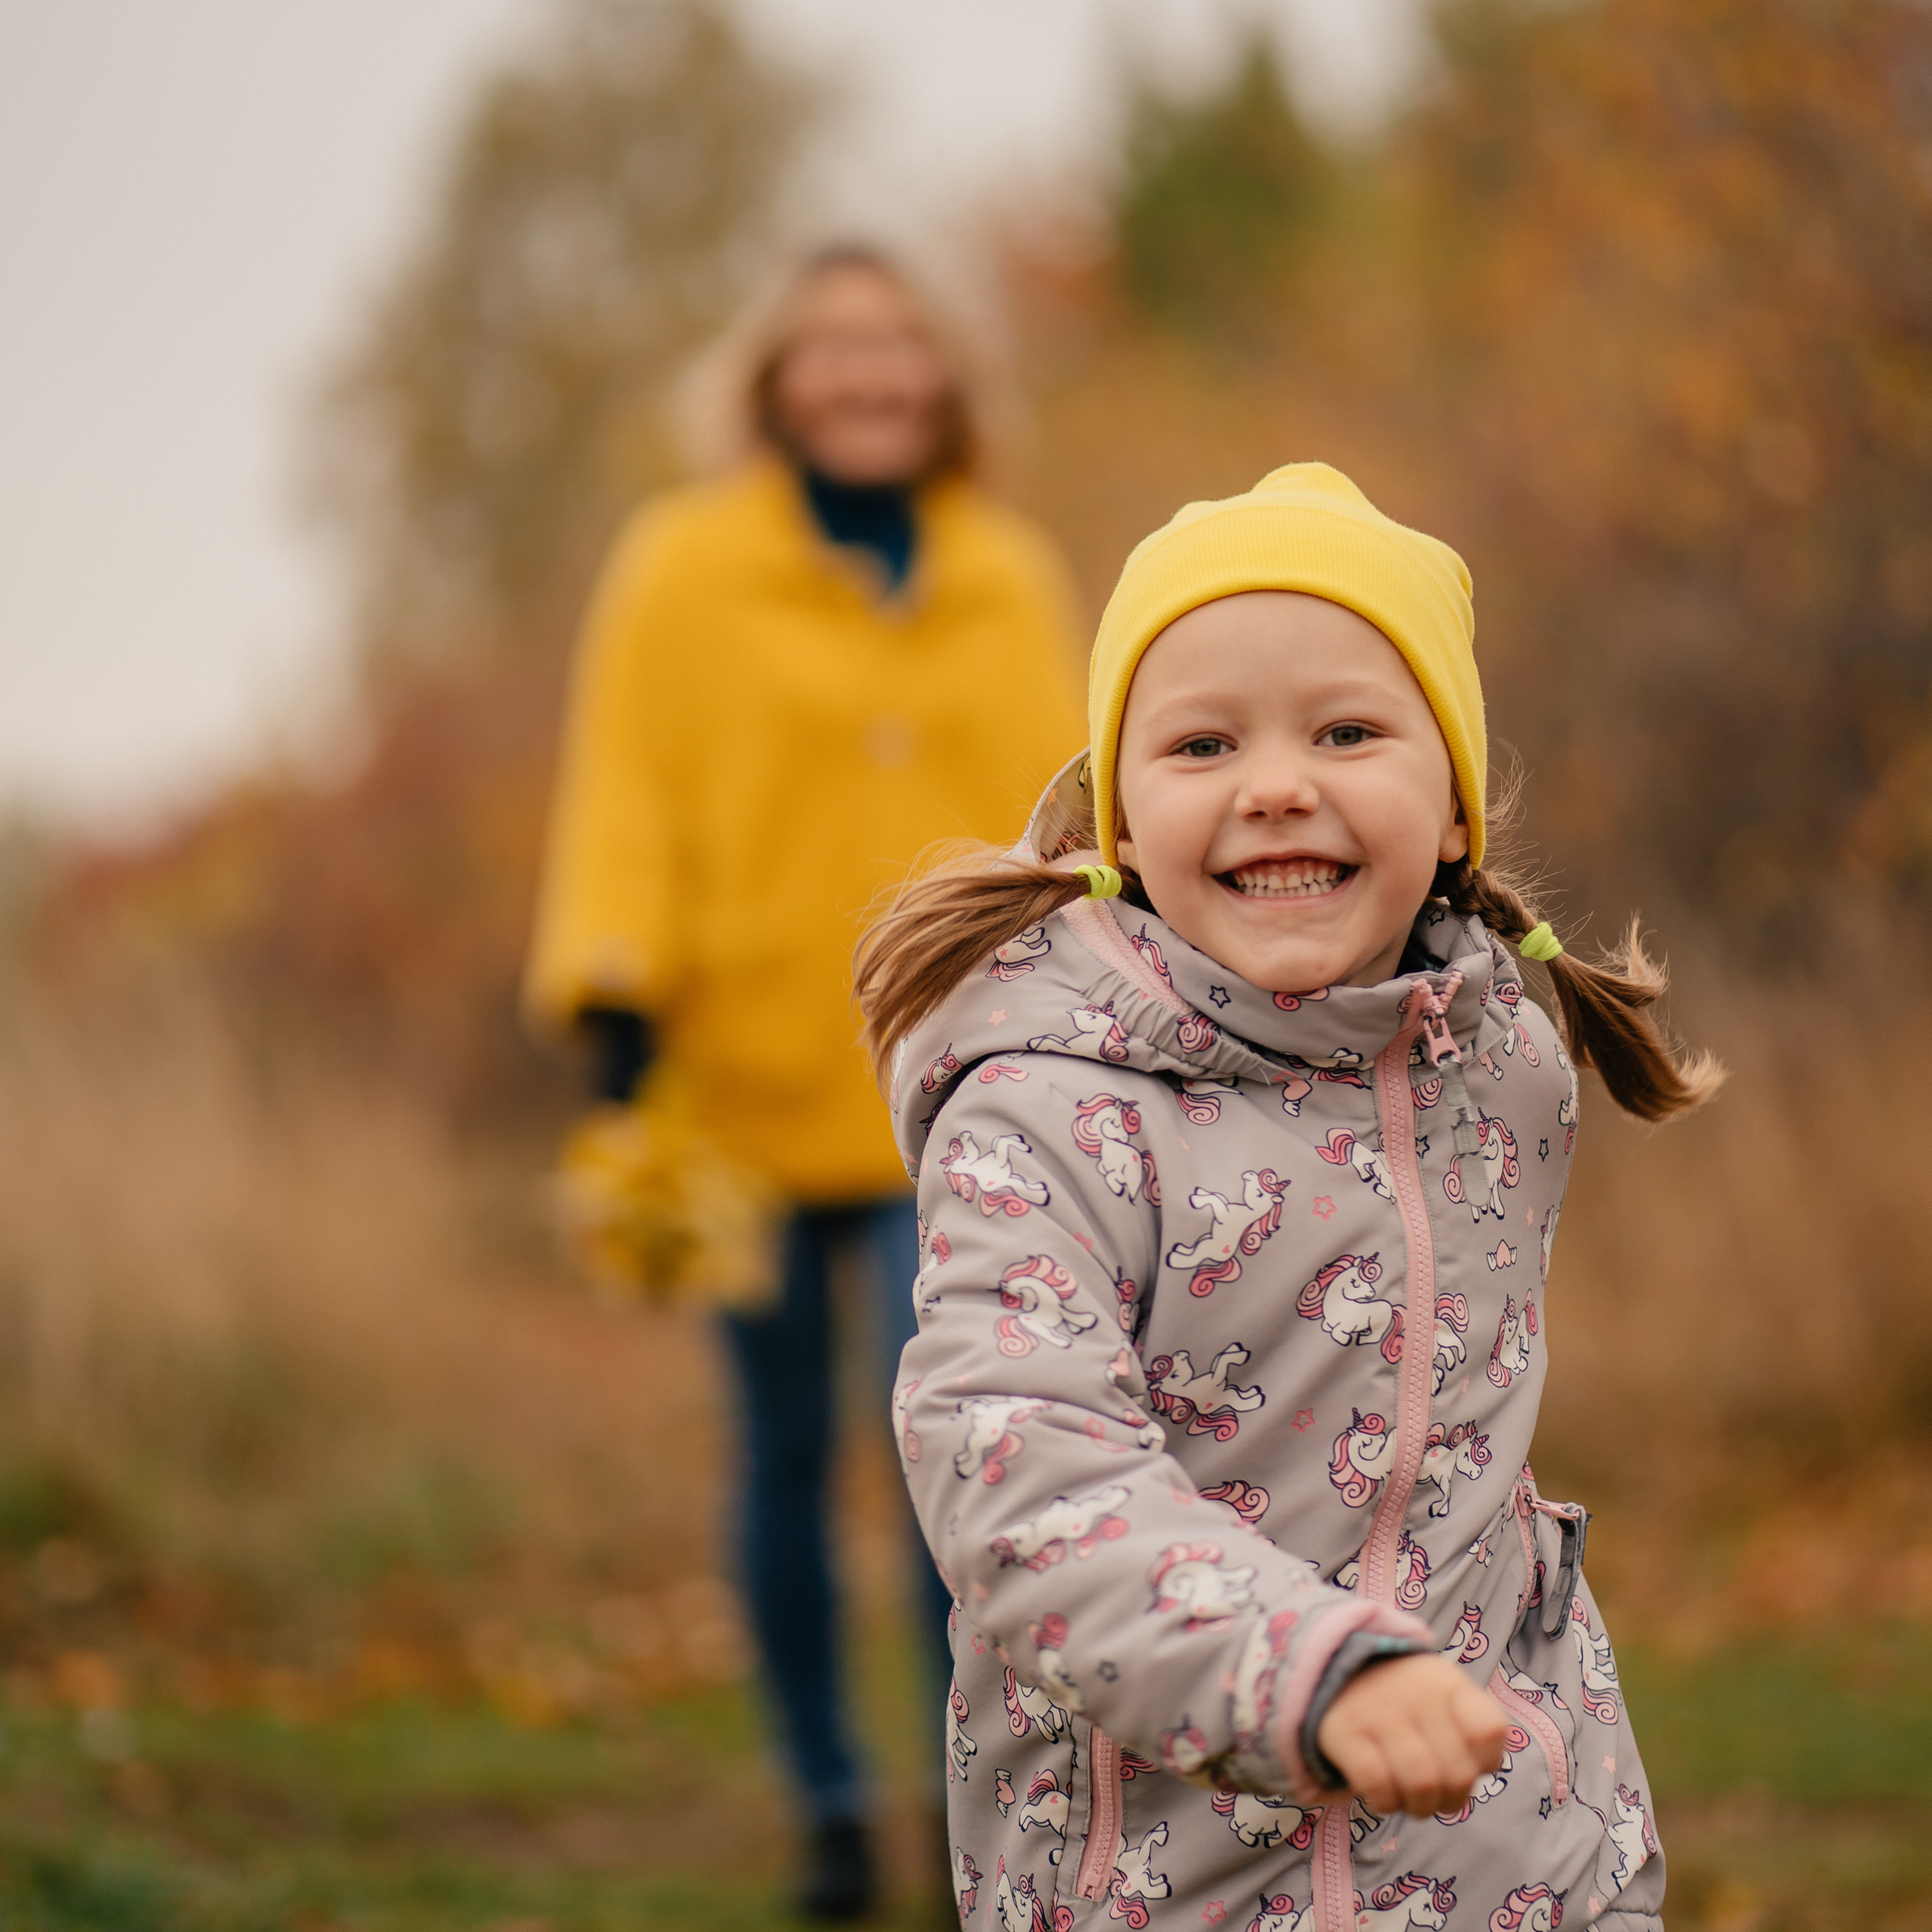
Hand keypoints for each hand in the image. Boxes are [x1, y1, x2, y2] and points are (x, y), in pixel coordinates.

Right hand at [1314, 1654, 1507, 1817]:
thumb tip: (1486, 1769)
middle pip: (1458, 1772)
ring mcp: (1378, 1712)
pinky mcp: (1345, 1732)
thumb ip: (1471, 1729)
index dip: (1488, 1762)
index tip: (1472, 1764)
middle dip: (1453, 1800)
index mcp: (1447, 1684)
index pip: (1489, 1730)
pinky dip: (1387, 1803)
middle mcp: (1416, 1695)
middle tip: (1439, 1797)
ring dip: (1422, 1807)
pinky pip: (1377, 1784)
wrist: (1339, 1669)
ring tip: (1414, 1802)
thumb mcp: (1443, 1694)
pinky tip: (1385, 1797)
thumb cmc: (1405, 1698)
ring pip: (1421, 1782)